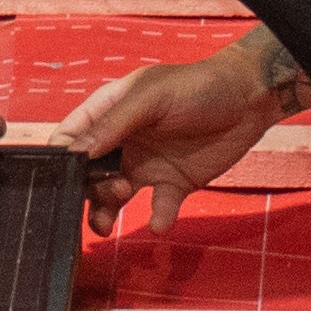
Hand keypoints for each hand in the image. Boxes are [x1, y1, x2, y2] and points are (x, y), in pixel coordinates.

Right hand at [54, 49, 275, 235]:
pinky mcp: (173, 185)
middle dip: (88, 189)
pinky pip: (157, 208)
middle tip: (114, 191)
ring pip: (112, 197)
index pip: (70, 138)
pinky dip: (157, 218)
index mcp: (108, 112)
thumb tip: (76, 153)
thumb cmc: (195, 87)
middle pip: (87, 174)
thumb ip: (114, 123)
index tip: (64, 179)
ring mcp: (145, 165)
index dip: (62, 159)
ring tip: (112, 222)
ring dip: (108, 211)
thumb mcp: (150, 97)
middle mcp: (121, 142)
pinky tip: (161, 222)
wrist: (248, 101)